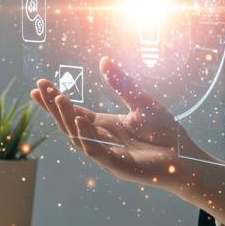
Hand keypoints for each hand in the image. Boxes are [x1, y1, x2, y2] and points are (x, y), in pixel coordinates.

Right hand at [31, 56, 224, 225]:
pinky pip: (96, 151)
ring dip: (67, 117)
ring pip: (78, 136)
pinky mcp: (117, 166)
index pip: (74, 111)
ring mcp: (107, 154)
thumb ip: (122, 85)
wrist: (185, 158)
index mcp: (106, 126)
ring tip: (59, 98)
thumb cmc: (165, 132)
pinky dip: (86, 136)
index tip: (40, 85)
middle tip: (39, 88)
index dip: (56, 100)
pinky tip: (79, 120)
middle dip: (54, 106)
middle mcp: (102, 140)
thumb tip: (104, 60)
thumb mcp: (142, 103)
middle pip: (70, 122)